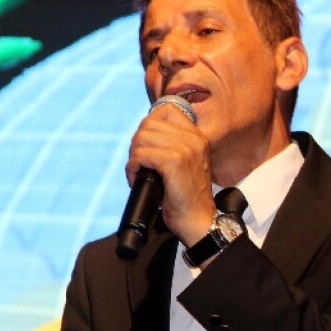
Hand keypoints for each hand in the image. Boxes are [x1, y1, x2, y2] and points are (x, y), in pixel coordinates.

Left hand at [125, 100, 216, 246]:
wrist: (198, 220)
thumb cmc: (187, 197)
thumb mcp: (186, 163)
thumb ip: (172, 145)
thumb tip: (144, 133)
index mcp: (197, 137)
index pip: (167, 110)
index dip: (149, 124)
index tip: (147, 145)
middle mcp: (193, 139)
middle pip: (149, 124)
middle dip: (137, 143)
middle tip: (139, 163)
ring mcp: (185, 150)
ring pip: (142, 138)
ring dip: (134, 157)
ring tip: (138, 173)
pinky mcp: (174, 163)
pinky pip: (141, 155)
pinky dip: (133, 168)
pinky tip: (137, 179)